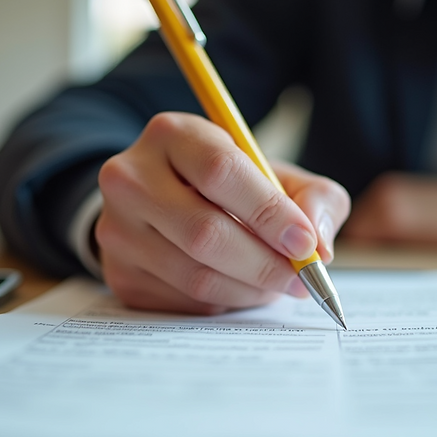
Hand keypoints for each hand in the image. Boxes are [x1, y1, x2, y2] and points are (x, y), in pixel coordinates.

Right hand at [95, 112, 350, 314]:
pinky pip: (183, 301)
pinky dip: (226, 302)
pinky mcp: (119, 273)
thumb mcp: (276, 174)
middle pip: (204, 231)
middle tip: (303, 278)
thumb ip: (314, 197)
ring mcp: (117, 228)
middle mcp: (131, 177)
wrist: (164, 202)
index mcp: (172, 134)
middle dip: (266, 263)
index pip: (221, 171)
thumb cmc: (232, 186)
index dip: (269, 212)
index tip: (306, 243)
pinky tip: (243, 288)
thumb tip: (319, 243)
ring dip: (250, 289)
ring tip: (279, 284)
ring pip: (195, 274)